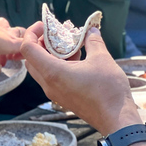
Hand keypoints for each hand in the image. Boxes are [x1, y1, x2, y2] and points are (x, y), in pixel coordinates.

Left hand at [21, 22, 141, 134]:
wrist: (116, 120)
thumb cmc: (108, 90)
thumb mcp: (102, 59)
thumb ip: (93, 41)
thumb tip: (91, 30)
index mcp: (53, 73)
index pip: (28, 49)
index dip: (32, 33)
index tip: (45, 25)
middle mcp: (49, 84)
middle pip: (31, 59)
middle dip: (40, 43)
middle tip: (57, 34)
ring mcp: (55, 93)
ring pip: (41, 69)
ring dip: (51, 54)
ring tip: (71, 45)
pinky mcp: (63, 97)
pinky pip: (51, 77)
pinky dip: (58, 65)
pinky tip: (77, 59)